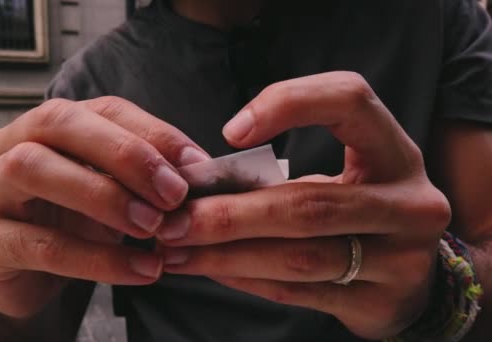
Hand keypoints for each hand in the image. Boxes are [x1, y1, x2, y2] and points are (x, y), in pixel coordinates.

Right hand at [0, 97, 208, 318]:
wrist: (27, 277)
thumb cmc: (72, 222)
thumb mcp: (111, 191)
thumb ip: (143, 177)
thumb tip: (199, 170)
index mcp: (47, 126)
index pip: (103, 109)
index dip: (152, 131)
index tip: (197, 164)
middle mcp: (8, 145)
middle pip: (58, 122)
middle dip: (124, 153)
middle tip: (173, 193)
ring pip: (34, 170)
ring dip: (104, 197)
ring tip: (154, 227)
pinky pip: (41, 244)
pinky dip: (98, 259)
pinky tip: (141, 270)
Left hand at [158, 72, 450, 339]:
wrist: (411, 278)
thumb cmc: (358, 211)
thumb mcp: (338, 179)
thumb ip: (283, 177)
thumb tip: (200, 186)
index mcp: (395, 152)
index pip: (349, 101)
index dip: (289, 104)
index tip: (230, 132)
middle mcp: (409, 202)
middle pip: (309, 203)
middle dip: (231, 214)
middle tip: (175, 220)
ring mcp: (402, 258)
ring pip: (300, 256)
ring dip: (228, 254)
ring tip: (179, 250)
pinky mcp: (382, 303)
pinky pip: (300, 292)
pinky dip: (247, 279)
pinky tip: (213, 270)